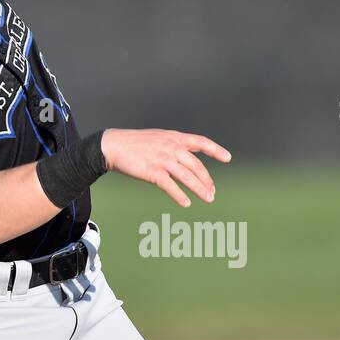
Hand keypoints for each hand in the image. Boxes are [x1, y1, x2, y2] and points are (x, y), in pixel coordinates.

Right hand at [100, 128, 230, 207]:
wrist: (112, 146)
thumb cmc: (132, 143)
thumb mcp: (156, 138)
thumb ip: (171, 146)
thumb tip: (183, 157)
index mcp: (173, 137)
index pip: (200, 142)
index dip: (215, 150)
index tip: (228, 157)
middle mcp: (171, 147)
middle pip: (196, 165)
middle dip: (207, 180)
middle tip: (212, 192)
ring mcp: (162, 159)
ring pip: (187, 177)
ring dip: (200, 189)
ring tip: (208, 199)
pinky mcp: (152, 172)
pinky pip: (170, 186)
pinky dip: (180, 195)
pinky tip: (186, 203)